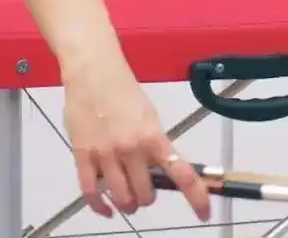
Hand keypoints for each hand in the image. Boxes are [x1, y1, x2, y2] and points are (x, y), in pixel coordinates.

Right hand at [62, 54, 210, 220]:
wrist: (93, 73)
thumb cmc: (124, 92)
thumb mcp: (149, 117)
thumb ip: (155, 145)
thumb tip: (162, 170)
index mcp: (153, 138)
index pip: (181, 174)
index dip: (196, 197)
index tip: (204, 214)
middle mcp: (131, 149)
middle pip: (146, 194)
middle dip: (147, 197)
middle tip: (145, 189)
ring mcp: (106, 155)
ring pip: (121, 198)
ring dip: (128, 203)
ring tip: (127, 197)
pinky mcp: (83, 156)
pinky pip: (91, 193)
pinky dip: (100, 206)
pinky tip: (106, 208)